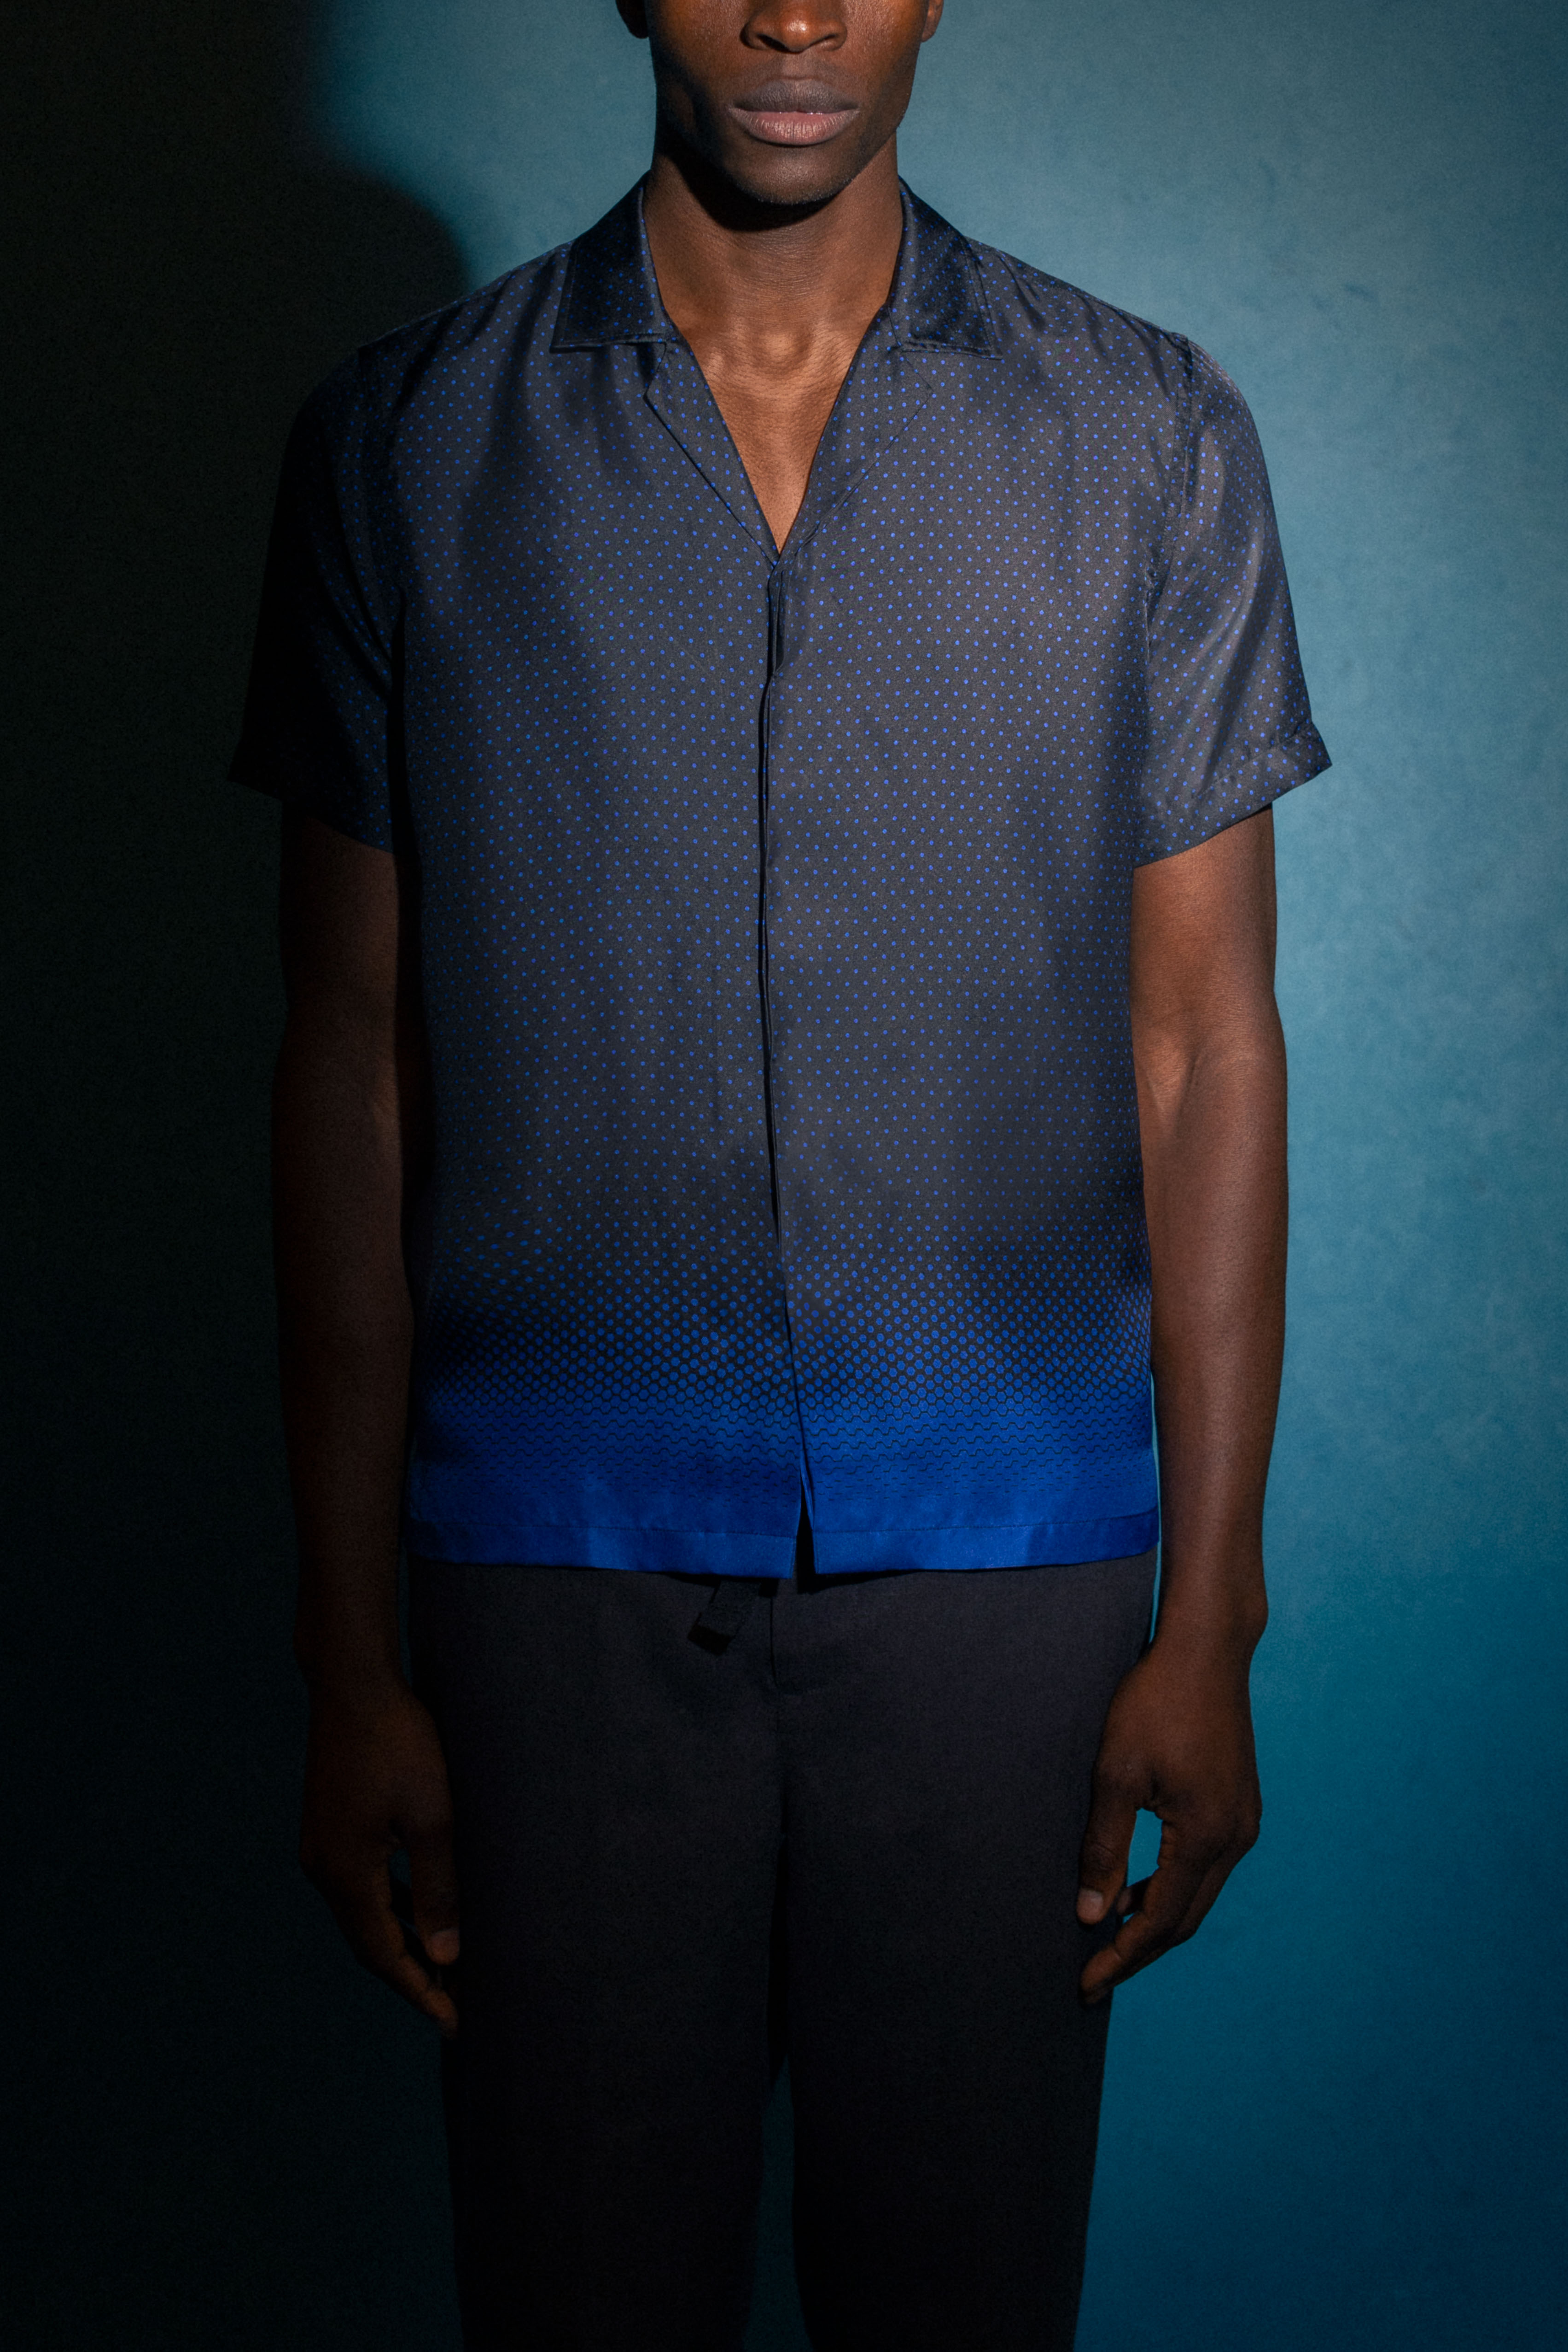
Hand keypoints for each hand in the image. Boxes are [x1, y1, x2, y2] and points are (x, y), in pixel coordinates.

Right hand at [300, 1680, 460, 2032]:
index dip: (420, 1991)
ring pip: (363, 1914)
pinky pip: (360, 1885)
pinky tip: (417, 1909)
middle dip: (411, 1976)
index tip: (453, 2025)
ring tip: (441, 1967)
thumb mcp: (432, 1816)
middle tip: (453, 2008)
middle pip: (368, 1942)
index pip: (384, 1955)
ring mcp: (321, 1846)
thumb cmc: (399, 1742)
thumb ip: (438, 1887)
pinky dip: (389, 1907)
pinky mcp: (328, 1826)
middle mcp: (323, 1868)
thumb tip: (446, 1956)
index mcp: (345, 1873)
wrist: (353, 1683)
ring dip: (400, 1941)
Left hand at [1075, 1637, 1260, 2004]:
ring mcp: (1244, 1822)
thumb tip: (1091, 1914)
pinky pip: (1206, 1867)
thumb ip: (1104, 1847)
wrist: (1206, 1651)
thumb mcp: (1115, 1773)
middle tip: (1094, 1977)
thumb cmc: (1155, 1702)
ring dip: (1156, 1919)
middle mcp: (1235, 1838)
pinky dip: (1172, 1887)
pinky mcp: (1240, 1805)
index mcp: (1205, 1836)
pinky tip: (1138, 1887)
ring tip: (1108, 1936)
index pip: (1159, 1921)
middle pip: (1185, 1919)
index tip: (1086, 1985)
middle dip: (1138, 1951)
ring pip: (1198, 1895)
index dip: (1120, 1956)